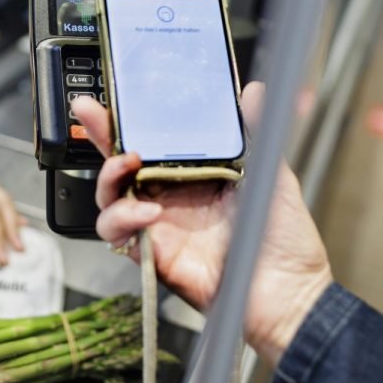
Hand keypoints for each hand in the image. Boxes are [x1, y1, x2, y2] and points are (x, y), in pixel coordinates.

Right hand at [71, 82, 332, 365]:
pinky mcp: (153, 253)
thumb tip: (255, 91)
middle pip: (119, 163)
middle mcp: (169, 196)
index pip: (151, 140)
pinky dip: (124, 218)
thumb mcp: (273, 173)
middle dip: (98, 135)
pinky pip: (119, 233)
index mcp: (192, 173)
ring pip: (109, 198)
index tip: (111, 96)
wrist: (289, 291)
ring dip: (108, 178)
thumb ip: (257, 132)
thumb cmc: (283, 237)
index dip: (127, 120)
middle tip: (93, 114)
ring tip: (128, 165)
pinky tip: (148, 211)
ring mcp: (158, 225)